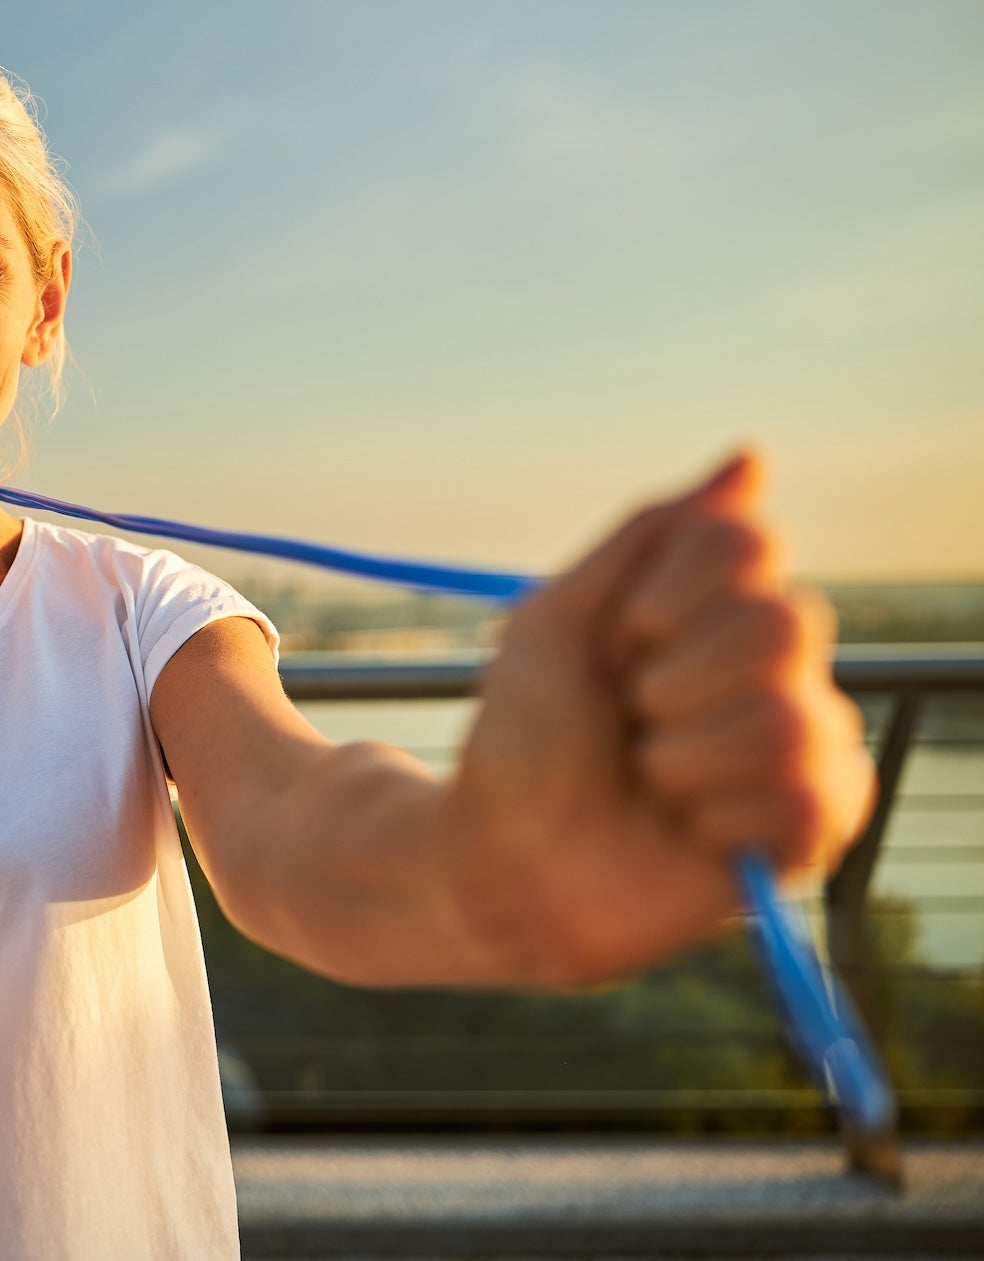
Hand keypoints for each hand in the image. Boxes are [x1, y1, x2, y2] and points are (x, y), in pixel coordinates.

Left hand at [443, 451, 875, 985]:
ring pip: (792, 717)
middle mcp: (769, 667)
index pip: (750, 543)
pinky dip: (719, 813)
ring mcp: (796, 745)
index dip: (667, 595)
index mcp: (712, 608)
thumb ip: (651, 536)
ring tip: (649, 779)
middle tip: (628, 716)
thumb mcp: (558, 619)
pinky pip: (811, 797)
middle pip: (784, 623)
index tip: (613, 642)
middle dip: (672, 677)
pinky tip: (685, 828)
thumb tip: (752, 456)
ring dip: (686, 755)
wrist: (503, 857)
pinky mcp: (809, 829)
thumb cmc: (523, 739)